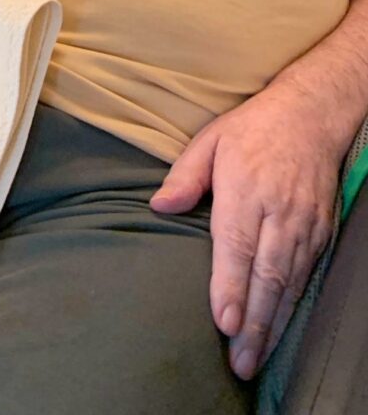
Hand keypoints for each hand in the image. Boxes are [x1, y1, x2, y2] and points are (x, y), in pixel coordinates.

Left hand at [150, 87, 339, 379]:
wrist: (310, 116)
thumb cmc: (251, 129)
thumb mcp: (210, 140)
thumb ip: (185, 176)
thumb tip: (159, 207)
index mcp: (246, 189)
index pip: (237, 246)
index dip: (230, 287)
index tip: (222, 322)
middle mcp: (278, 213)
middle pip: (266, 276)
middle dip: (253, 323)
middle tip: (239, 362)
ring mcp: (303, 225)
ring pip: (289, 284)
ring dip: (273, 324)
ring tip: (254, 359)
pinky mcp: (320, 233)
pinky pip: (305, 277)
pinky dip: (291, 307)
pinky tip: (278, 328)